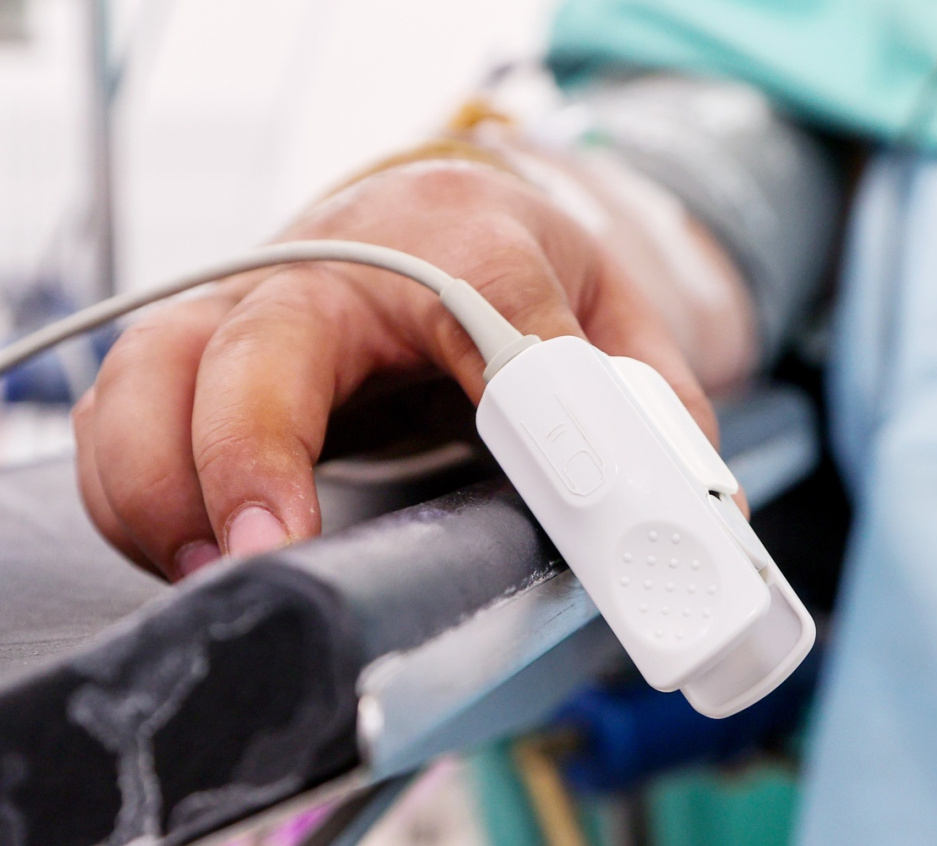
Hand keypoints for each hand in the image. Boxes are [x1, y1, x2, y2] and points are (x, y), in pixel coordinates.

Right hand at [72, 161, 730, 579]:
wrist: (434, 211)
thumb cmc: (515, 262)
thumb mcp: (608, 306)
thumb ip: (653, 399)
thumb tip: (697, 512)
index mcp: (464, 239)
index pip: (482, 291)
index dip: (505, 379)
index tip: (508, 456)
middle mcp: (337, 261)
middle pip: (263, 340)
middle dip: (252, 452)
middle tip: (274, 556)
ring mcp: (253, 304)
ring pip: (157, 376)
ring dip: (164, 487)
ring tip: (219, 578)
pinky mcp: (201, 350)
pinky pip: (129, 415)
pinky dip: (135, 490)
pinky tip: (189, 553)